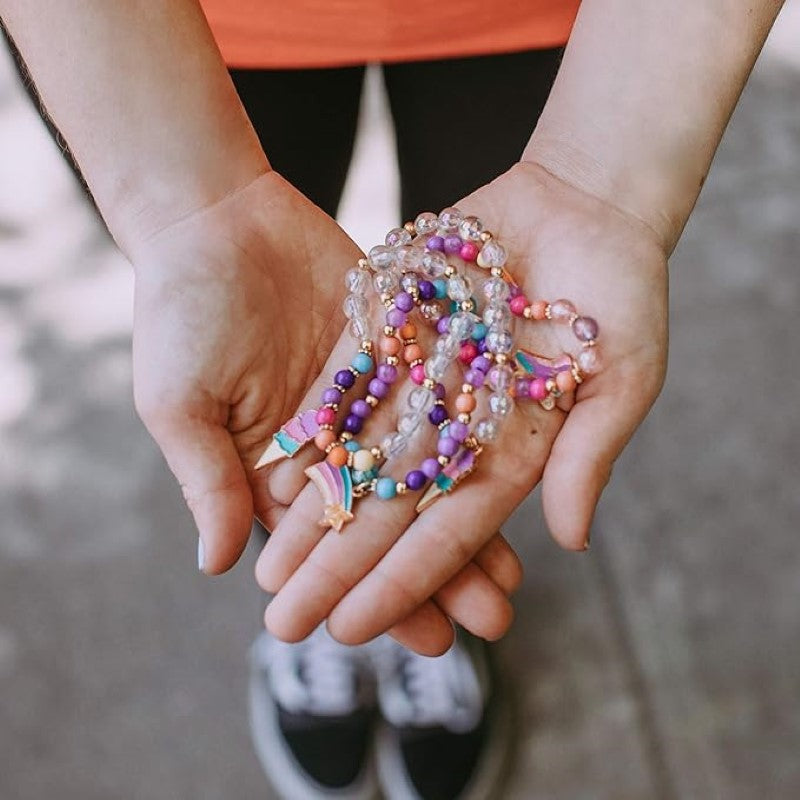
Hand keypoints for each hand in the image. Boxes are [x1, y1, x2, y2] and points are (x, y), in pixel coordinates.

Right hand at [129, 170, 521, 653]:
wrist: (215, 219)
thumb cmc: (178, 312)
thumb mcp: (180, 401)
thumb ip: (205, 479)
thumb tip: (218, 565)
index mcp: (275, 474)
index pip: (335, 554)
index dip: (379, 596)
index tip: (428, 641)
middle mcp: (330, 447)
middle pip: (393, 525)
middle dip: (440, 576)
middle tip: (494, 623)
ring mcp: (368, 401)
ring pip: (426, 476)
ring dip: (468, 523)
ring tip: (516, 578)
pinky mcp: (397, 351)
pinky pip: (441, 406)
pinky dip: (472, 444)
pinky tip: (515, 479)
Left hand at [256, 162, 667, 645]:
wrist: (585, 202)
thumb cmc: (624, 290)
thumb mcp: (622, 375)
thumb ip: (590, 455)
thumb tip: (569, 542)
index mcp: (515, 451)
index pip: (454, 532)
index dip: (405, 581)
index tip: (353, 629)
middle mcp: (459, 425)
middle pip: (393, 506)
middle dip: (339, 565)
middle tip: (285, 622)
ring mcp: (422, 380)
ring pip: (359, 456)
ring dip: (314, 512)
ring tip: (266, 565)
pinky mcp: (395, 331)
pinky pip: (347, 384)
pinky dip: (313, 428)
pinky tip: (272, 471)